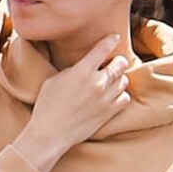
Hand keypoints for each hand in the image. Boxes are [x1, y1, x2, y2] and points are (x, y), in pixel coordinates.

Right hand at [12, 34, 131, 171]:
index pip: (103, 48)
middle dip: (118, 60)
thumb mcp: (54, 80)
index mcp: (82, 70)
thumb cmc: (47, 107)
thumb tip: (83, 68)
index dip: (111, 40)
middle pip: (120, 63)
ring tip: (112, 81)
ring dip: (119, 78)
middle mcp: (97, 82)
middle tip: (115, 62)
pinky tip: (114, 96)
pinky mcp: (109, 113)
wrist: (50, 133)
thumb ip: (73, 70)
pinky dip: (122, 95)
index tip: (114, 37)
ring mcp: (105, 98)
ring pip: (124, 80)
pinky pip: (125, 98)